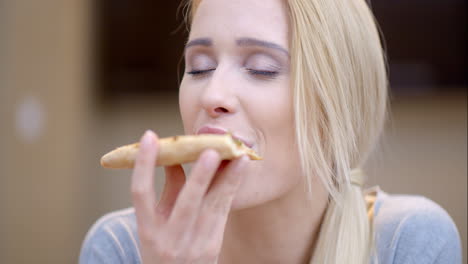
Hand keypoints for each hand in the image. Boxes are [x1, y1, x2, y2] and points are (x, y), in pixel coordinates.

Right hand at [131, 130, 246, 263]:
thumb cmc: (162, 246)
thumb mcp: (154, 223)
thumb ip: (166, 190)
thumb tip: (176, 157)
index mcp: (147, 230)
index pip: (140, 193)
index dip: (143, 164)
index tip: (148, 136)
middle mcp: (170, 238)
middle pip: (186, 203)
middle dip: (199, 177)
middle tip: (211, 151)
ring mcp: (193, 244)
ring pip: (213, 207)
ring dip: (229, 179)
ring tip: (241, 157)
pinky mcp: (212, 245)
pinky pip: (223, 211)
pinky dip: (232, 188)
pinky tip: (241, 170)